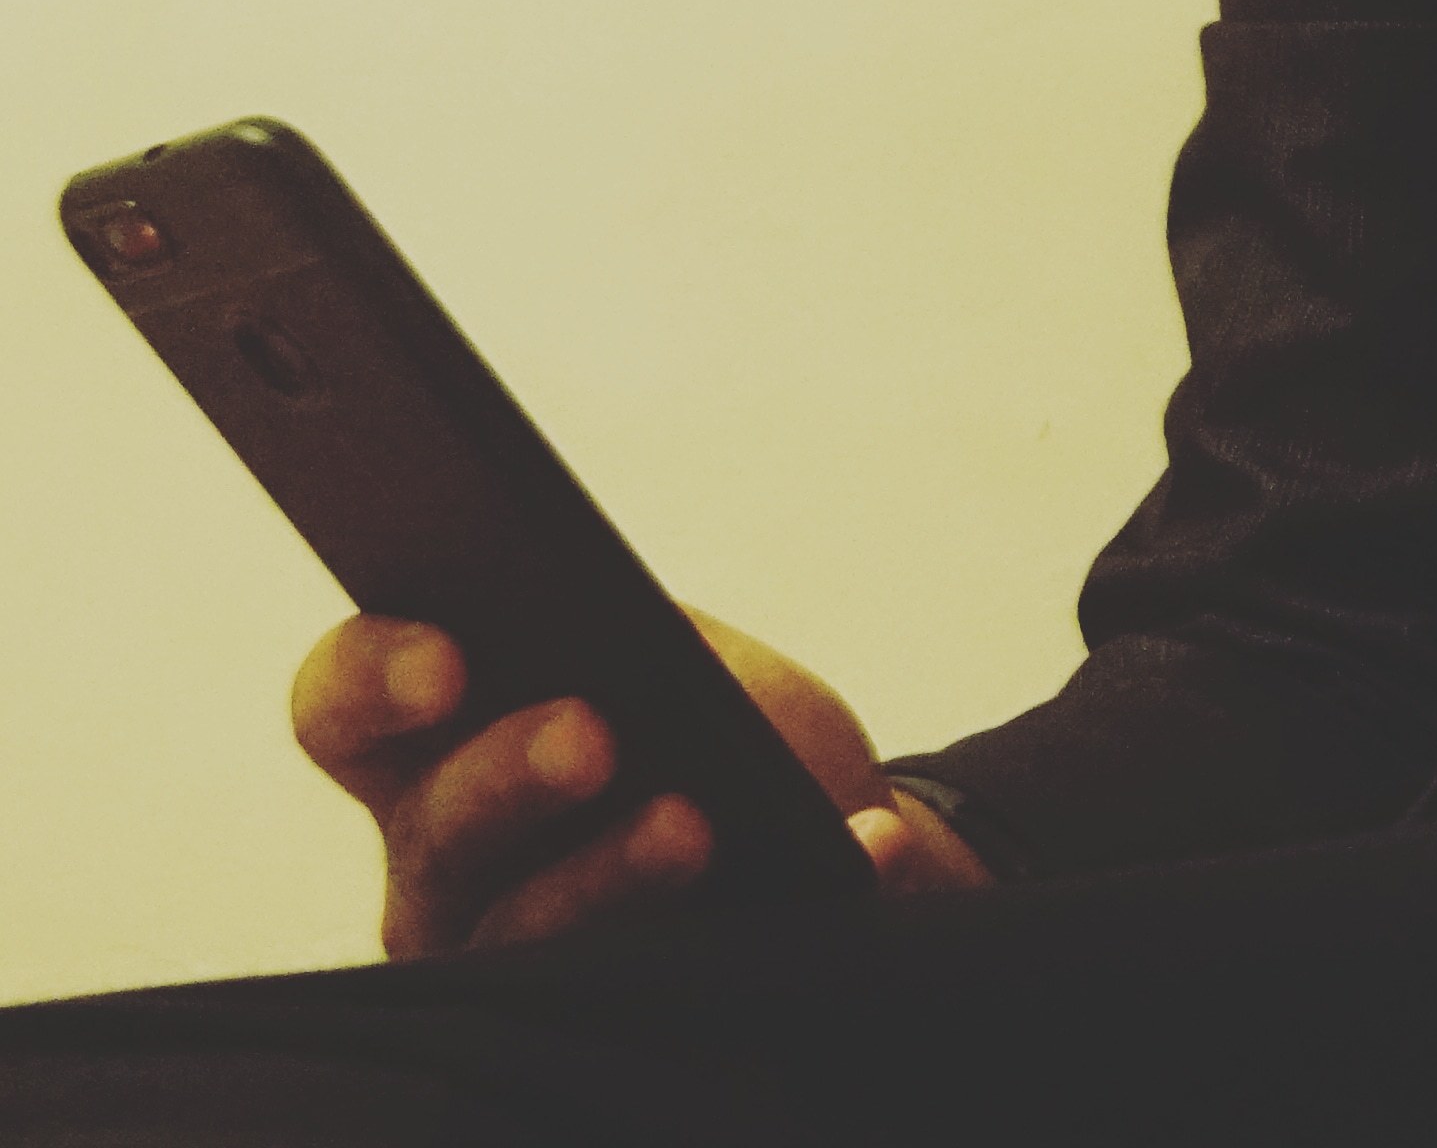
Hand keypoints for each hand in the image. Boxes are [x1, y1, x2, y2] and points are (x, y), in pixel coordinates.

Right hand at [291, 606, 992, 955]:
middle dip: (508, 779)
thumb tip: (637, 637)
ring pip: (525, 937)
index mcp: (444, 742)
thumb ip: (652, 642)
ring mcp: (510, 966)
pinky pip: (683, 990)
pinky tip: (860, 848)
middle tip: (589, 736)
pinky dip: (800, 901)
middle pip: (436, 828)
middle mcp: (447, 864)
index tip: (445, 660)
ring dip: (611, 874)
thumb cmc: (727, 726)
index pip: (346, 706)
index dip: (373, 679)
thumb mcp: (692, 658)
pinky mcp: (610, 1029)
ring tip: (693, 825)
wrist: (835, 831)